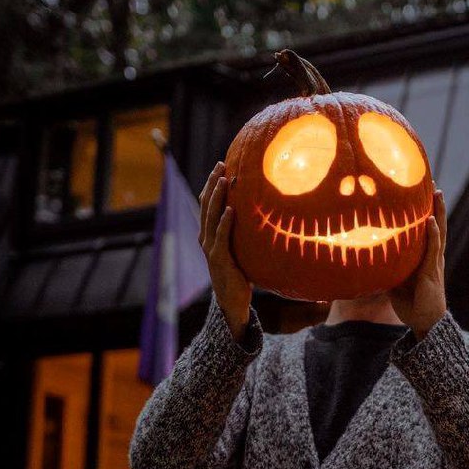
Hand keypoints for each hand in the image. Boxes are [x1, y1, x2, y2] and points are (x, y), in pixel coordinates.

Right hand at [199, 160, 251, 340]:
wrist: (232, 304)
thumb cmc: (239, 275)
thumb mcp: (239, 250)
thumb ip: (243, 234)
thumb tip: (263, 215)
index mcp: (209, 234)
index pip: (207, 204)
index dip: (211, 184)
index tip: (220, 166)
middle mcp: (206, 239)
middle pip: (206, 205)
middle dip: (212, 184)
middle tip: (221, 165)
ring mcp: (210, 249)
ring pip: (211, 218)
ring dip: (217, 198)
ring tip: (224, 180)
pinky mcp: (219, 260)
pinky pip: (221, 238)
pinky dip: (225, 223)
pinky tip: (232, 211)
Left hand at [388, 187, 447, 338]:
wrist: (425, 322)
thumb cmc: (410, 303)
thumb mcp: (394, 281)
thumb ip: (385, 267)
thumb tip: (364, 258)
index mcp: (423, 257)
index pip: (426, 229)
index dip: (424, 211)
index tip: (421, 193)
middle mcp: (432, 255)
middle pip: (436, 224)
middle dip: (435, 205)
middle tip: (433, 184)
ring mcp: (434, 261)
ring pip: (439, 231)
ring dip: (438, 212)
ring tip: (438, 194)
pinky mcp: (433, 270)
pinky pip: (434, 248)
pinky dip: (433, 234)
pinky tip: (431, 221)